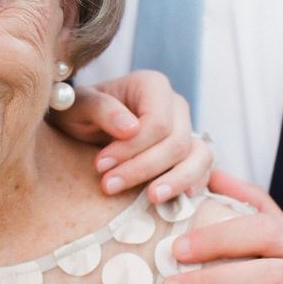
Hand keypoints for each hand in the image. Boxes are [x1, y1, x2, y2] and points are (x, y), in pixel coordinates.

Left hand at [51, 70, 212, 201]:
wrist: (85, 121)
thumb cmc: (81, 109)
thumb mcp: (79, 105)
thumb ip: (101, 109)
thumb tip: (130, 128)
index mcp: (152, 85)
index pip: (157, 122)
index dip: (132, 148)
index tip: (101, 165)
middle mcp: (175, 104)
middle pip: (176, 142)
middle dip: (144, 168)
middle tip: (109, 186)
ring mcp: (186, 127)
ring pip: (198, 155)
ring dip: (176, 181)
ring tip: (151, 198)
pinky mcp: (189, 150)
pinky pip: (203, 167)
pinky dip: (194, 183)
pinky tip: (174, 199)